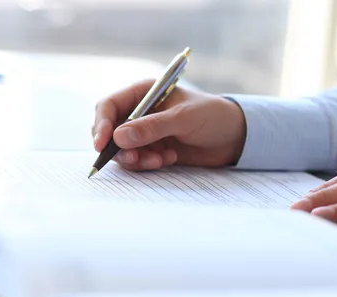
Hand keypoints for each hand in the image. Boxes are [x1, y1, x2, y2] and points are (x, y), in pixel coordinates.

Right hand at [92, 79, 246, 170]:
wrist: (234, 137)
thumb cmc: (212, 117)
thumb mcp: (183, 119)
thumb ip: (152, 128)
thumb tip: (118, 137)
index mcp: (143, 93)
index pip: (109, 106)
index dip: (101, 125)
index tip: (102, 144)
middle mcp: (139, 112)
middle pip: (110, 130)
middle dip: (119, 148)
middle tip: (135, 159)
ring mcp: (145, 132)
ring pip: (122, 149)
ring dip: (136, 158)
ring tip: (159, 160)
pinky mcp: (152, 150)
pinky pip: (137, 161)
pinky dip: (148, 164)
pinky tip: (169, 159)